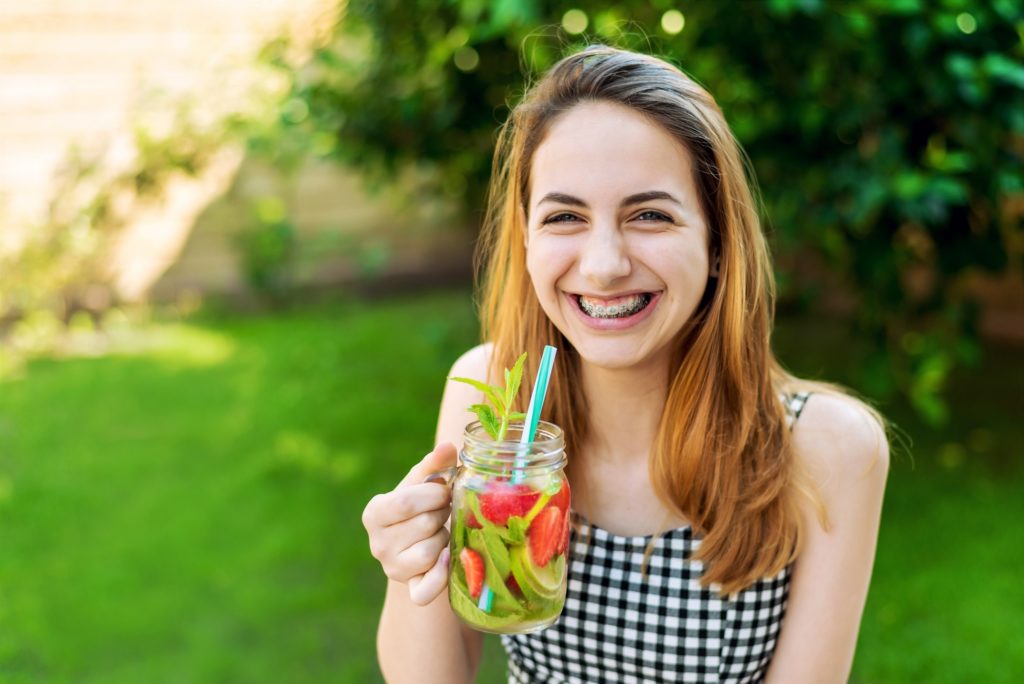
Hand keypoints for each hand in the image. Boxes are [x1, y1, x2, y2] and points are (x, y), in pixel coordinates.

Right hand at [362, 442, 457, 604]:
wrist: (417, 545)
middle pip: (423, 525)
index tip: (444, 490)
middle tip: (444, 511)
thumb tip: (448, 447)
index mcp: (374, 513)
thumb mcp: (422, 484)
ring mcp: (392, 569)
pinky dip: (439, 577)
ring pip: (429, 552)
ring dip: (445, 539)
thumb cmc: (420, 507)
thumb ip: (434, 464)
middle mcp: (377, 544)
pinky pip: (424, 591)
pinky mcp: (410, 589)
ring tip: (442, 531)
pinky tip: (448, 559)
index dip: (434, 494)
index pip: (405, 502)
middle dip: (443, 514)